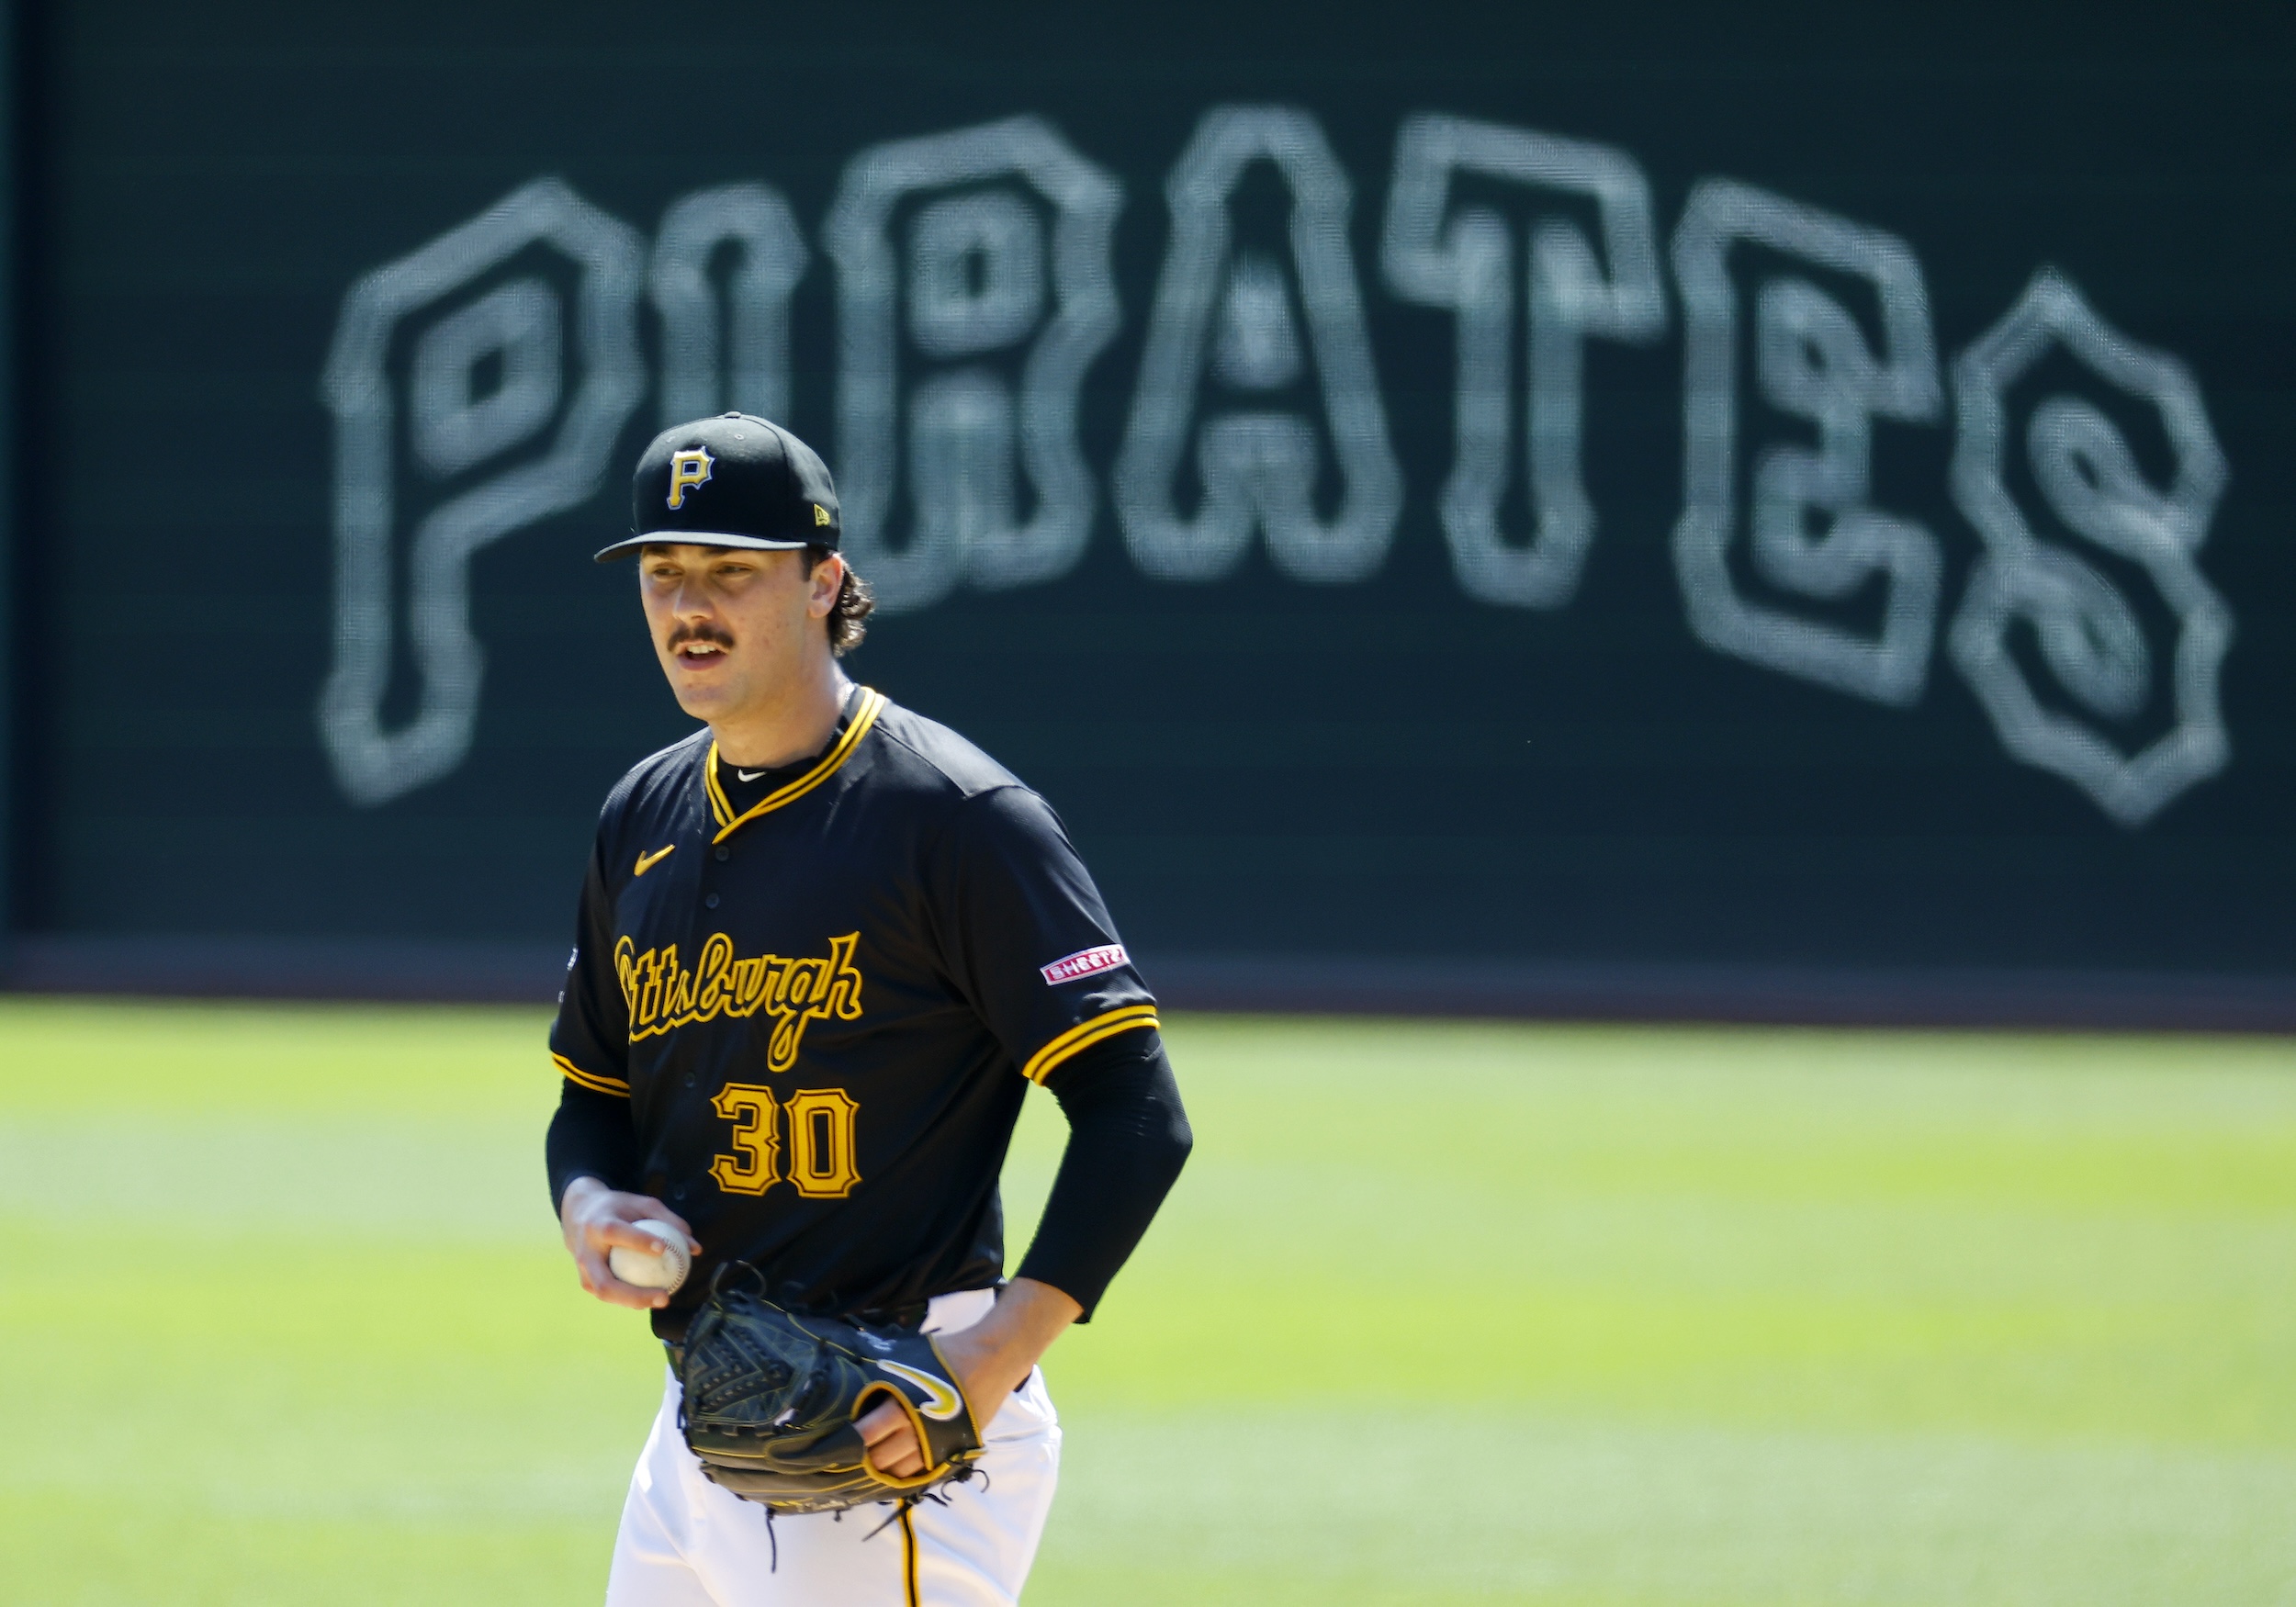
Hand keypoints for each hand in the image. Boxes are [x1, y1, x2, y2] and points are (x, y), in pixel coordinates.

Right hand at [559, 1175, 699, 1310]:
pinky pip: (609, 1294)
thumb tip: (696, 1249)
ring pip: (605, 1294)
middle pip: (604, 1282)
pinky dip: (630, 1298)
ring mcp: (582, 1270)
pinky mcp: (586, 1282)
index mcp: (597, 1225)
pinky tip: (652, 1298)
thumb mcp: (644, 1205)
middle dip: (634, 1294)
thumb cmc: (619, 1209)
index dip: (638, 1241)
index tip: (663, 1248)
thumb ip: (670, 1222)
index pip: (615, 1233)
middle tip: (665, 1295)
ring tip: (663, 1300)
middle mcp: (586, 1251)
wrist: (579, 1214)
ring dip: (634, 1301)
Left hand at [859, 1277, 1080, 1477]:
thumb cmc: (947, 1354)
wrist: (993, 1359)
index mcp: (905, 1405)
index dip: (851, 1440)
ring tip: (877, 1457)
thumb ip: (884, 1376)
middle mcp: (919, 1431)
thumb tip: (853, 1379)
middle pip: (882, 1460)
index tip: (838, 1439)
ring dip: (886, 1467)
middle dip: (866, 1456)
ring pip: (902, 1472)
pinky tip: (899, 1463)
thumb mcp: (909, 1359)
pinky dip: (908, 1471)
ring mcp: (938, 1445)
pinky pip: (924, 1472)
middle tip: (857, 1448)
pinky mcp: (954, 1449)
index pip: (868, 1435)